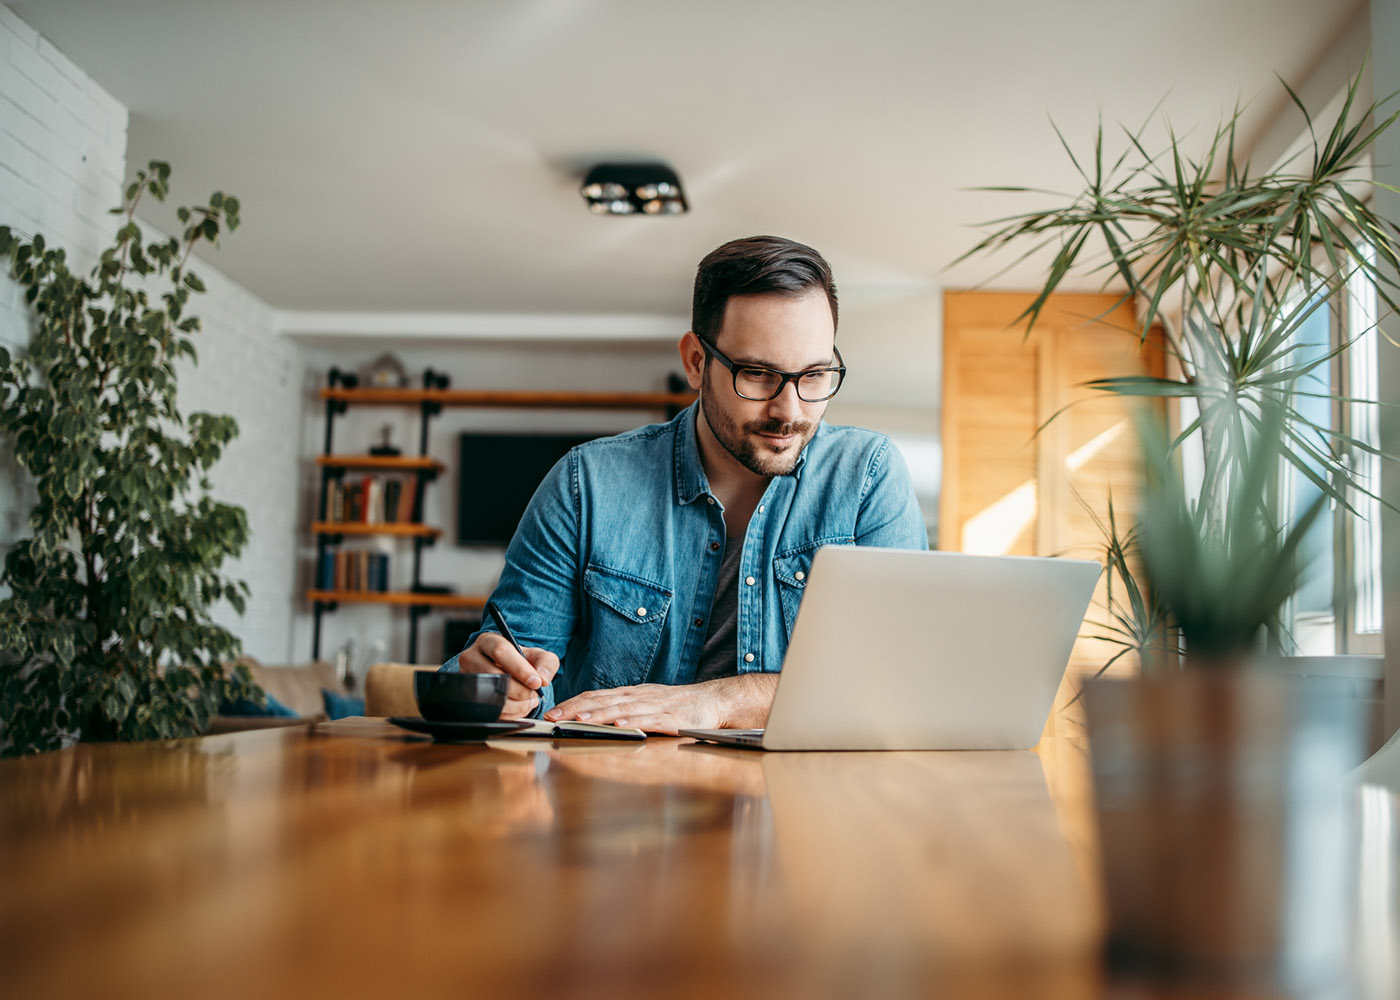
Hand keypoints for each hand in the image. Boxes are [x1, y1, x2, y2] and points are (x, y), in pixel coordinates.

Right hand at [456, 632, 559, 719]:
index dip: (520, 668)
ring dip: (516, 704)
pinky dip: (510, 714)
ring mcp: (468, 679)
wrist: (509, 674)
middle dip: (519, 690)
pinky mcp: (470, 699)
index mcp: (488, 641)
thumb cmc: (522, 662)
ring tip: (528, 700)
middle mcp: (472, 658)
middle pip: (494, 676)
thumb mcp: (538, 656)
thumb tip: (543, 679)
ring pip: (491, 697)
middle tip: (533, 694)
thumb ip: (546, 663)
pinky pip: (490, 711)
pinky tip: (520, 707)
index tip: (536, 682)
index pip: (501, 651)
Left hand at [546, 683, 724, 734]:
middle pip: (602, 701)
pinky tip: (619, 725)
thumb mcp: (644, 702)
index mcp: (630, 694)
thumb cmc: (676, 705)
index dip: (572, 703)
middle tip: (553, 718)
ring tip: (578, 721)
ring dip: (598, 715)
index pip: (595, 696)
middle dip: (575, 710)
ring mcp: (654, 707)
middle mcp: (638, 697)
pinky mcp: (671, 719)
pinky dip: (633, 721)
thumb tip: (591, 715)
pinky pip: (649, 720)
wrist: (711, 700)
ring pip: (621, 709)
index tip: (552, 712)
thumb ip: (621, 707)